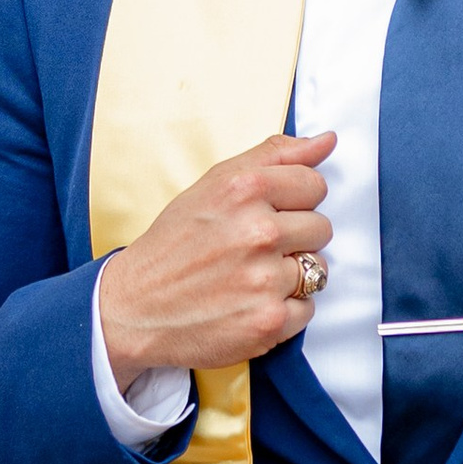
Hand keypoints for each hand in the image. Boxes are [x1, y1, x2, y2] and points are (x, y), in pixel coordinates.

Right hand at [98, 131, 333, 386]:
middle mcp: (259, 232)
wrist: (134, 306)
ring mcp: (265, 280)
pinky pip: (307, 309)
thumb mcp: (215, 184)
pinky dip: (283, 310)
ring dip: (290, 276)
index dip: (295, 201)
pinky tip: (249, 304)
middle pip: (322, 228)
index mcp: (246, 189)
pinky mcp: (269, 322)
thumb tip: (327, 141)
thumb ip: (274, 156)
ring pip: (318, 270)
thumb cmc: (174, 243)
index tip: (268, 214)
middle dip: (294, 239)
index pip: (315, 185)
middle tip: (253, 250)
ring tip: (250, 277)